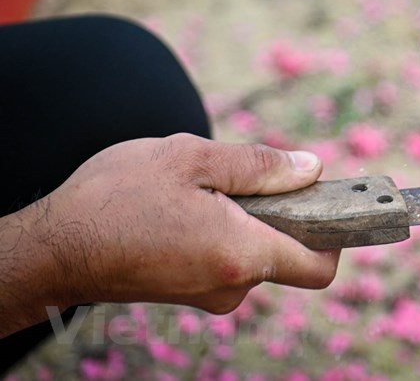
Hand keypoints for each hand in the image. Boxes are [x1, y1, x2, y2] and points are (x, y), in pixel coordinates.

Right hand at [38, 134, 339, 313]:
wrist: (51, 249)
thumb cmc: (114, 199)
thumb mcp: (191, 158)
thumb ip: (261, 165)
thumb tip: (311, 167)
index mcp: (241, 254)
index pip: (321, 265)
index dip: (337, 233)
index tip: (333, 200)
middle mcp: (232, 286)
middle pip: (289, 251)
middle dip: (279, 210)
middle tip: (240, 177)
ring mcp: (210, 293)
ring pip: (255, 250)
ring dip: (244, 216)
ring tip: (199, 189)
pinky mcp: (190, 290)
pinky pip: (228, 257)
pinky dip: (223, 229)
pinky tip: (185, 206)